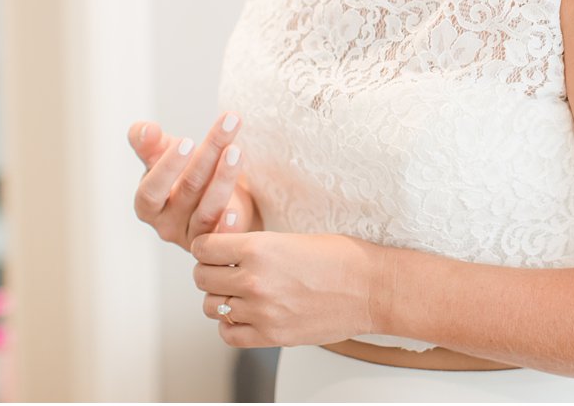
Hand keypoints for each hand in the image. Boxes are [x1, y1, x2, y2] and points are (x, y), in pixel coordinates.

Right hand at [129, 112, 257, 250]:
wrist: (213, 197)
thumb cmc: (182, 174)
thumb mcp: (163, 156)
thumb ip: (149, 143)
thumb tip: (145, 130)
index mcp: (148, 206)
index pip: (151, 191)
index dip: (168, 167)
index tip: (187, 140)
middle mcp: (167, 225)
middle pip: (188, 189)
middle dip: (209, 154)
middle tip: (227, 126)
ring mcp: (193, 237)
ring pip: (208, 210)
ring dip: (224, 178)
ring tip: (236, 150)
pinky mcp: (218, 244)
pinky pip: (222, 238)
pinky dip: (228, 227)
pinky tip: (235, 211)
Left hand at [192, 231, 380, 347]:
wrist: (372, 289)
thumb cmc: (343, 258)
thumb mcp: (293, 237)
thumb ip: (257, 247)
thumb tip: (227, 252)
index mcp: (259, 248)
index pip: (203, 248)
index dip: (206, 247)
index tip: (214, 249)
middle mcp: (254, 280)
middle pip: (202, 278)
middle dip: (210, 271)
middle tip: (224, 269)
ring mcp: (261, 311)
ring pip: (211, 307)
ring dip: (220, 298)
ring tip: (239, 292)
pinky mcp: (271, 336)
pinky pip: (229, 334)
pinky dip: (231, 325)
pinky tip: (246, 314)